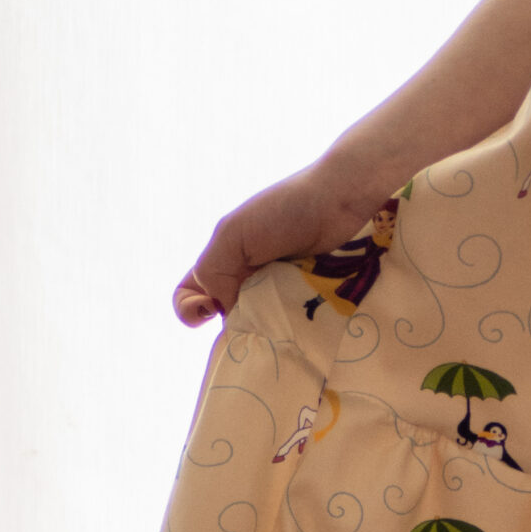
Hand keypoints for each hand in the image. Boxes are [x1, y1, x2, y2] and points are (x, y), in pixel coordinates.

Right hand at [172, 156, 393, 326]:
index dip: (190, 308)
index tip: (209, 309)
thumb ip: (213, 272)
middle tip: (250, 320)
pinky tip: (297, 327)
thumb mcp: (233, 235)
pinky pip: (294, 323)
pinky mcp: (309, 297)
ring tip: (276, 326)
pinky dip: (292, 328)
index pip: (190, 296)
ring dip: (265, 330)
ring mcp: (280, 289)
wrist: (340, 201)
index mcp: (224, 260)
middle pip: (229, 318)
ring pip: (262, 325)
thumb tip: (224, 312)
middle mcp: (249, 277)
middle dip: (234, 325)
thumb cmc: (284, 210)